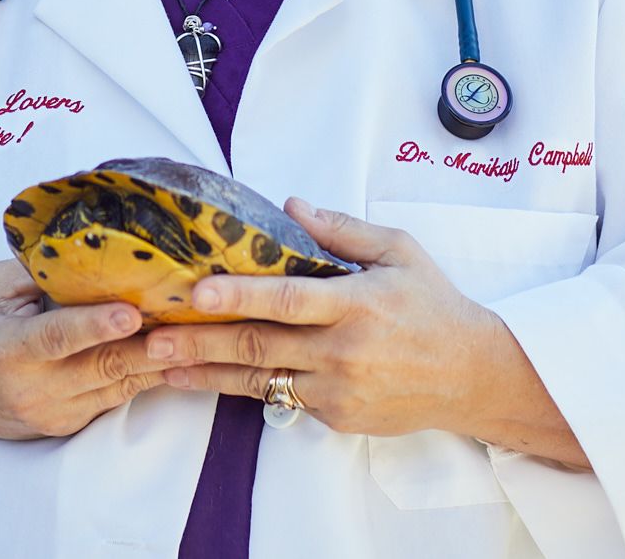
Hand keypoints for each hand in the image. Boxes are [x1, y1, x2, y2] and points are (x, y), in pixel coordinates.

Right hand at [0, 259, 171, 444]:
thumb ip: (39, 273)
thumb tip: (93, 251)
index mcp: (6, 348)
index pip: (56, 337)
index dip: (95, 326)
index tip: (131, 313)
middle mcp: (32, 388)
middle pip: (102, 367)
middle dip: (150, 343)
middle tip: (189, 317)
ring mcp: (53, 412)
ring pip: (118, 386)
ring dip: (158, 360)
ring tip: (194, 331)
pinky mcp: (68, 425)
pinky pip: (115, 398)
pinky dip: (145, 375)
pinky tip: (173, 352)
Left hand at [141, 198, 510, 436]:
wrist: (474, 376)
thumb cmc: (435, 306)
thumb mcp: (399, 252)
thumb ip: (342, 231)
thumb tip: (292, 207)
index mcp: (356, 304)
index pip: (287, 299)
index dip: (240, 295)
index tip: (198, 292)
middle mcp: (342, 351)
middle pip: (259, 346)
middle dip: (200, 342)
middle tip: (151, 337)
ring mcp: (337, 390)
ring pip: (259, 380)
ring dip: (205, 373)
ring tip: (159, 365)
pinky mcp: (336, 416)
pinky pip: (282, 398)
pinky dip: (243, 388)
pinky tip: (206, 379)